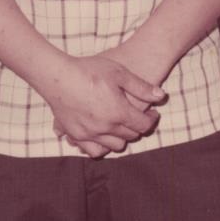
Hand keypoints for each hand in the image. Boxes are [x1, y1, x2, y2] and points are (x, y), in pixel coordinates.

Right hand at [37, 52, 165, 157]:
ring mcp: (89, 134)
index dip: (151, 119)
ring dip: (121, 137)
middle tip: (136, 116)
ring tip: (119, 124)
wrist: (57, 75)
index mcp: (118, 112)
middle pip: (130, 136)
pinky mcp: (76, 135)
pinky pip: (93, 150)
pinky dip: (101, 145)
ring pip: (114, 146)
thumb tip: (162, 96)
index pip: (143, 125)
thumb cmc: (89, 70)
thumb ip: (142, 87)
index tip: (152, 113)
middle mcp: (105, 127)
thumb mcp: (119, 73)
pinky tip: (103, 134)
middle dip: (136, 127)